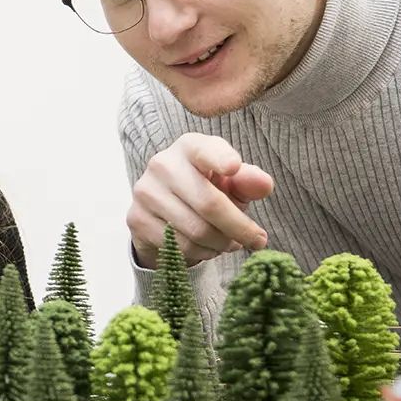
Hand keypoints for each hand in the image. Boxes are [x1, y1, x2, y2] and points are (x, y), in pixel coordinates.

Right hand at [128, 132, 273, 268]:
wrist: (165, 211)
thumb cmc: (206, 189)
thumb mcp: (231, 183)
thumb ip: (249, 182)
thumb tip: (264, 184)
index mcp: (189, 147)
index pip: (205, 150)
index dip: (219, 158)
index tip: (233, 167)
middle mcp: (162, 164)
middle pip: (209, 203)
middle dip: (239, 228)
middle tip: (257, 241)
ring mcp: (146, 192)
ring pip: (196, 231)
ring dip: (221, 244)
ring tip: (229, 243)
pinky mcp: (137, 219)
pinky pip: (179, 247)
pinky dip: (202, 253)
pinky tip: (207, 248)